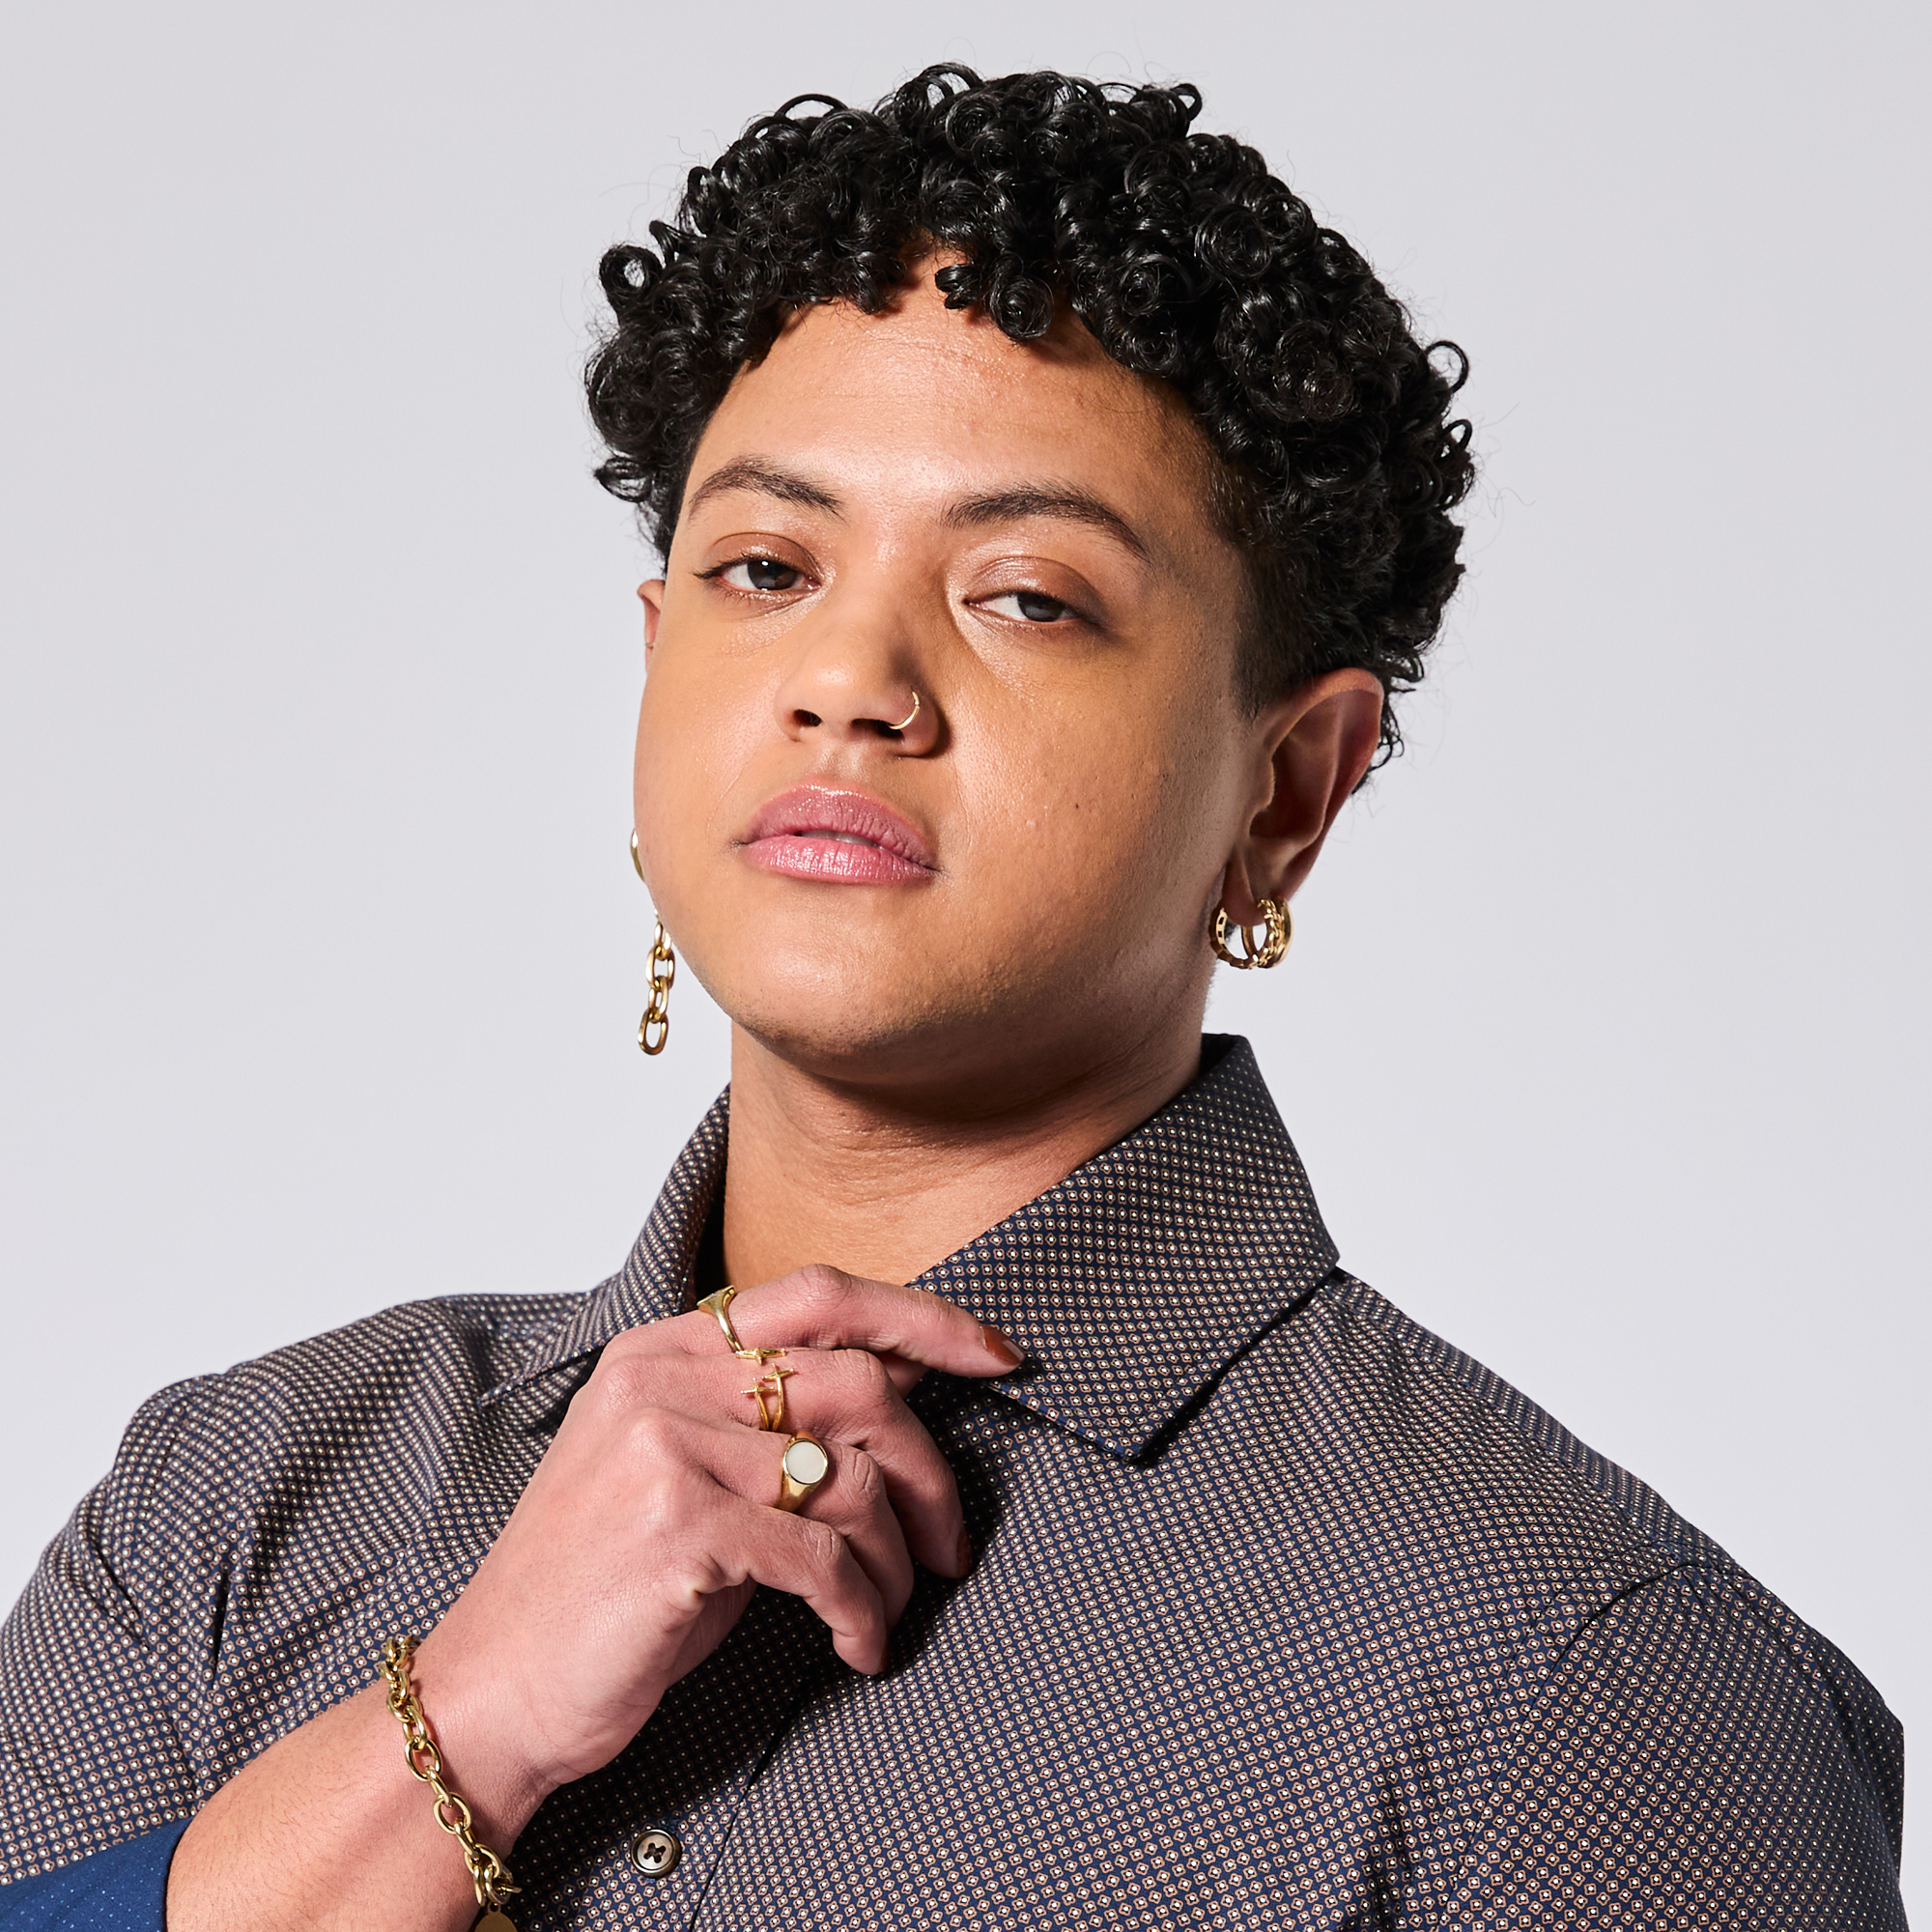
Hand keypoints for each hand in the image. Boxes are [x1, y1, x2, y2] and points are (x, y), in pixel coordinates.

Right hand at [410, 1264, 1020, 1828]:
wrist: (494, 1689)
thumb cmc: (605, 1589)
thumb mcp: (685, 1474)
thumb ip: (772, 1422)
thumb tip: (904, 1395)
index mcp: (664, 1349)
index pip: (820, 1295)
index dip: (922, 1317)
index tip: (995, 1356)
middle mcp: (664, 1379)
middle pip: (859, 1384)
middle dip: (930, 1470)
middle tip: (950, 1540)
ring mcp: (667, 1446)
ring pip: (853, 1477)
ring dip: (898, 1557)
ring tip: (891, 1605)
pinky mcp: (680, 1525)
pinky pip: (824, 1557)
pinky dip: (863, 1609)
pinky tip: (857, 1645)